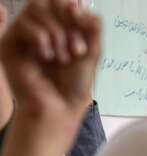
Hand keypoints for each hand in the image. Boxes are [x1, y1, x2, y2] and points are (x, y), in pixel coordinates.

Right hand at [0, 0, 100, 155]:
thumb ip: (91, 27)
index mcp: (60, 26)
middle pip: (48, 0)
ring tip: (65, 57)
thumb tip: (80, 5)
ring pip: (36, 8)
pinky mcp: (10, 44)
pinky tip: (48, 57)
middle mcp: (41, 27)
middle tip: (78, 49)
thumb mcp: (91, 52)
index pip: (62, 2)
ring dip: (57, 32)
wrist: (59, 108)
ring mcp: (24, 34)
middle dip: (67, 21)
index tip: (83, 23)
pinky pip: (23, 25)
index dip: (73, 7)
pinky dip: (41, 37)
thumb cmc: (75, 84)